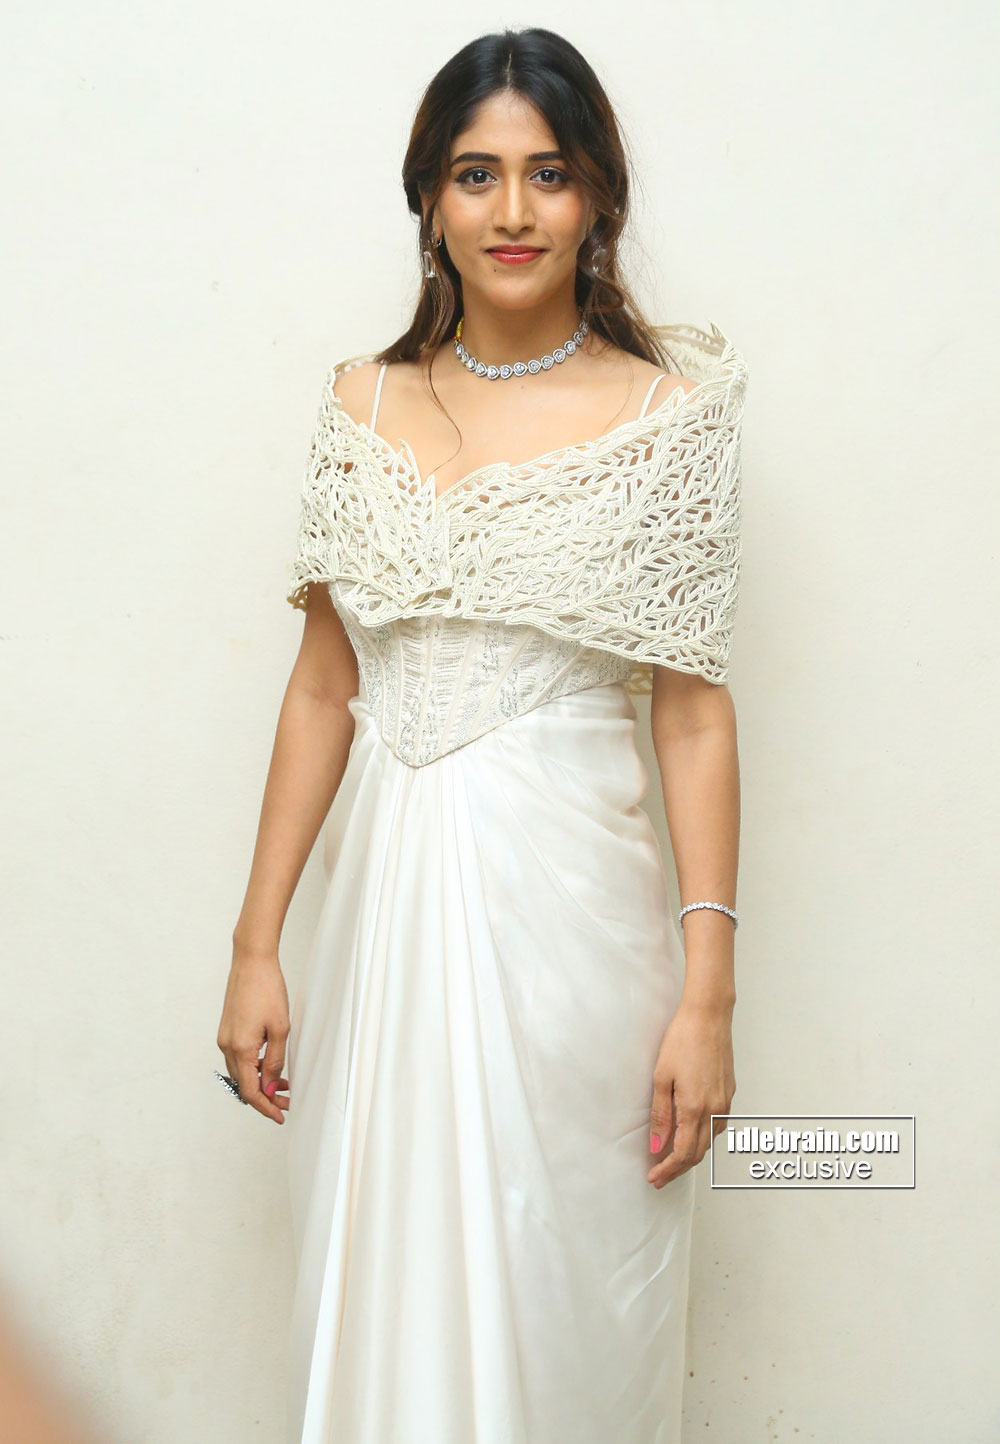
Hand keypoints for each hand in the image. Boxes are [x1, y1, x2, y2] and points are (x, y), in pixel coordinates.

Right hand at [217, 949, 290, 1124]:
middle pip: (244, 1085)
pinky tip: (270, 1063)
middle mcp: (227, 1046)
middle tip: (287, 1102)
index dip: (266, 1108)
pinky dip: (253, 1066)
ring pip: (241, 1072)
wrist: (251, 962)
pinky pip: (238, 1058)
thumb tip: (269, 1088)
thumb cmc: (268, 990)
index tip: (281, 1116)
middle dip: (265, 1097)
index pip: (251, 1092)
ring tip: (283, 1083)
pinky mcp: (227, 1030)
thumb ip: (275, 1061)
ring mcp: (224, 1038)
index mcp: (240, 1048)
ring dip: (260, 1081)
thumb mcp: (280, 1028)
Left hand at [646, 1001, 735, 1187]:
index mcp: (695, 1108)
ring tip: (671, 1158)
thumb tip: (656, 1146)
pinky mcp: (729, 1093)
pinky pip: (717, 1126)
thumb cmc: (683, 1041)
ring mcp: (725, 1102)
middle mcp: (714, 1110)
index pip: (682, 1154)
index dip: (668, 1170)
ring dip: (691, 1154)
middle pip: (698, 1154)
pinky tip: (691, 1133)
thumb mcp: (661, 1078)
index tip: (654, 1178)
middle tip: (659, 1176)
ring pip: (709, 1141)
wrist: (709, 1016)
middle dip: (678, 1169)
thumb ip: (660, 1116)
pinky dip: (703, 1137)